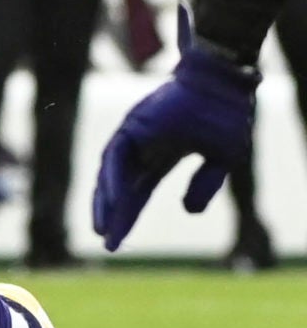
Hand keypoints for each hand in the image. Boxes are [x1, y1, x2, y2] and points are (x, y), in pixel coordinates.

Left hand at [92, 11, 258, 248]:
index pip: (139, 190)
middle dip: (114, 215)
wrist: (223, 85)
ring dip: (107, 201)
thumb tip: (188, 212)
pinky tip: (112, 201)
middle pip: (121, 187)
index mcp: (161, 153)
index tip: (117, 241)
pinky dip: (113, 179)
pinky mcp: (133, 125)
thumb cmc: (225, 115)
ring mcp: (135, 134)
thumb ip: (204, 185)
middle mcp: (143, 146)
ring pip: (112, 173)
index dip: (128, 215)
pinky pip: (117, 156)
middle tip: (106, 243)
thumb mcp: (221, 159)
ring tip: (102, 229)